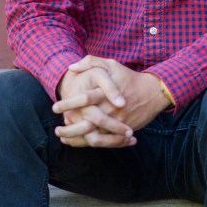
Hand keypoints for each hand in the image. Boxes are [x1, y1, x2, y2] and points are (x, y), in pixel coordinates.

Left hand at [52, 57, 171, 147]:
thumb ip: (90, 62)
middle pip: (87, 122)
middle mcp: (111, 109)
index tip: (55, 107)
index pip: (84, 98)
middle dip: (70, 128)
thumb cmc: (128, 77)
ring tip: (64, 139)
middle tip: (57, 130)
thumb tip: (71, 67)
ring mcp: (117, 122)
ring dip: (77, 140)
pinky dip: (90, 144)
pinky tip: (79, 143)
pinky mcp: (122, 132)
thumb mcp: (111, 64)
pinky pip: (105, 142)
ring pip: (95, 136)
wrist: (152, 93)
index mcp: (105, 92)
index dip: (68, 104)